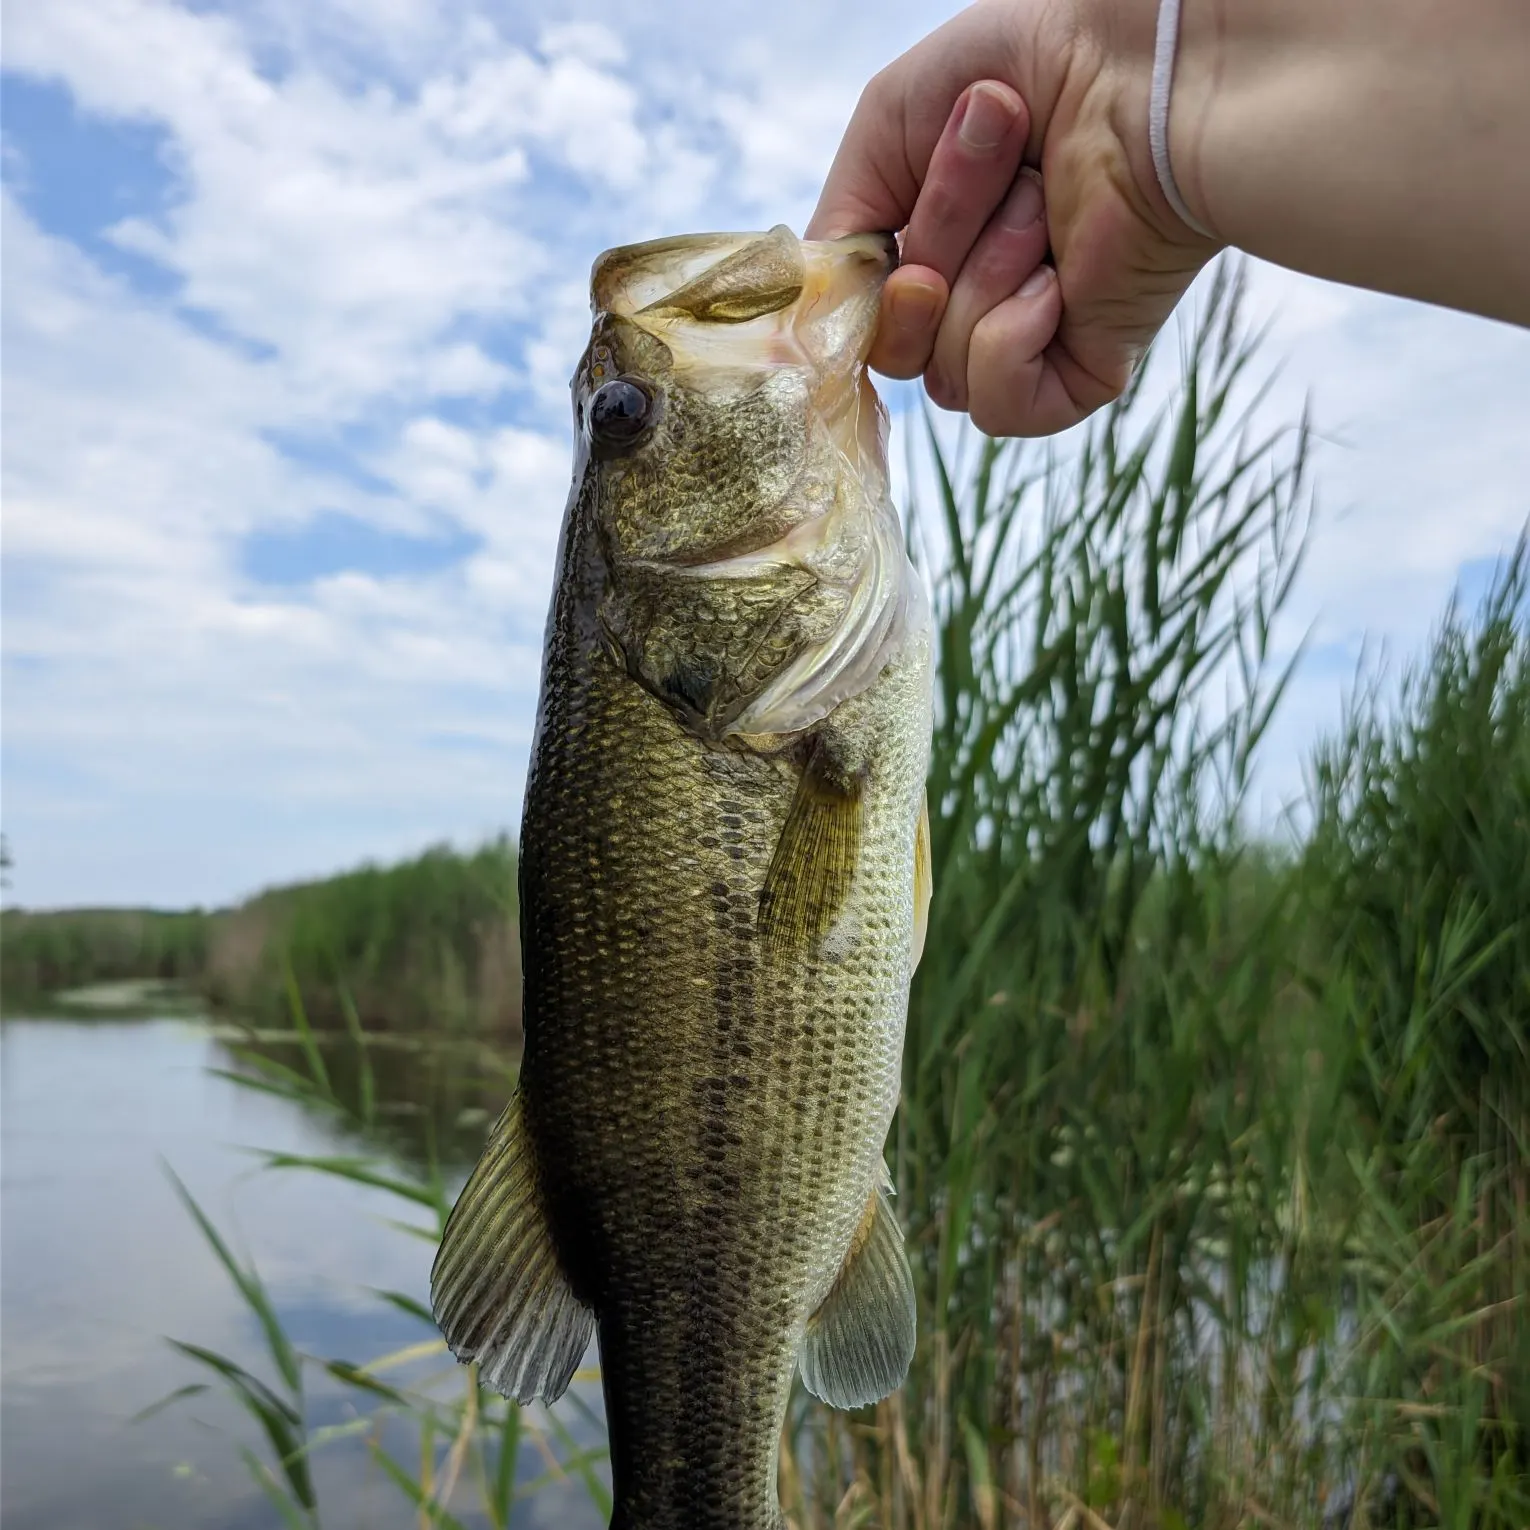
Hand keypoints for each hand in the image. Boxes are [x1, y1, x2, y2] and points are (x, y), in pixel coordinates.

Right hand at [806, 0, 1218, 436]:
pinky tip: (1057, 280)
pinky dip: (1012, 337)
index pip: (858, 327)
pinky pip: (998, 406)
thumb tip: (816, 321)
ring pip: (943, 372)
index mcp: (926, 255)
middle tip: (998, 145)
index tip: (887, 235)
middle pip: (896, 346)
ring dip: (985, 269)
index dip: (862, 296)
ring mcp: (1022, 345)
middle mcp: (970, 306)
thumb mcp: (885, 128)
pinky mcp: (1077, 376)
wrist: (1137, 66)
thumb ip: (836, 229)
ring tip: (1043, 197)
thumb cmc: (1025, 68)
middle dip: (937, 239)